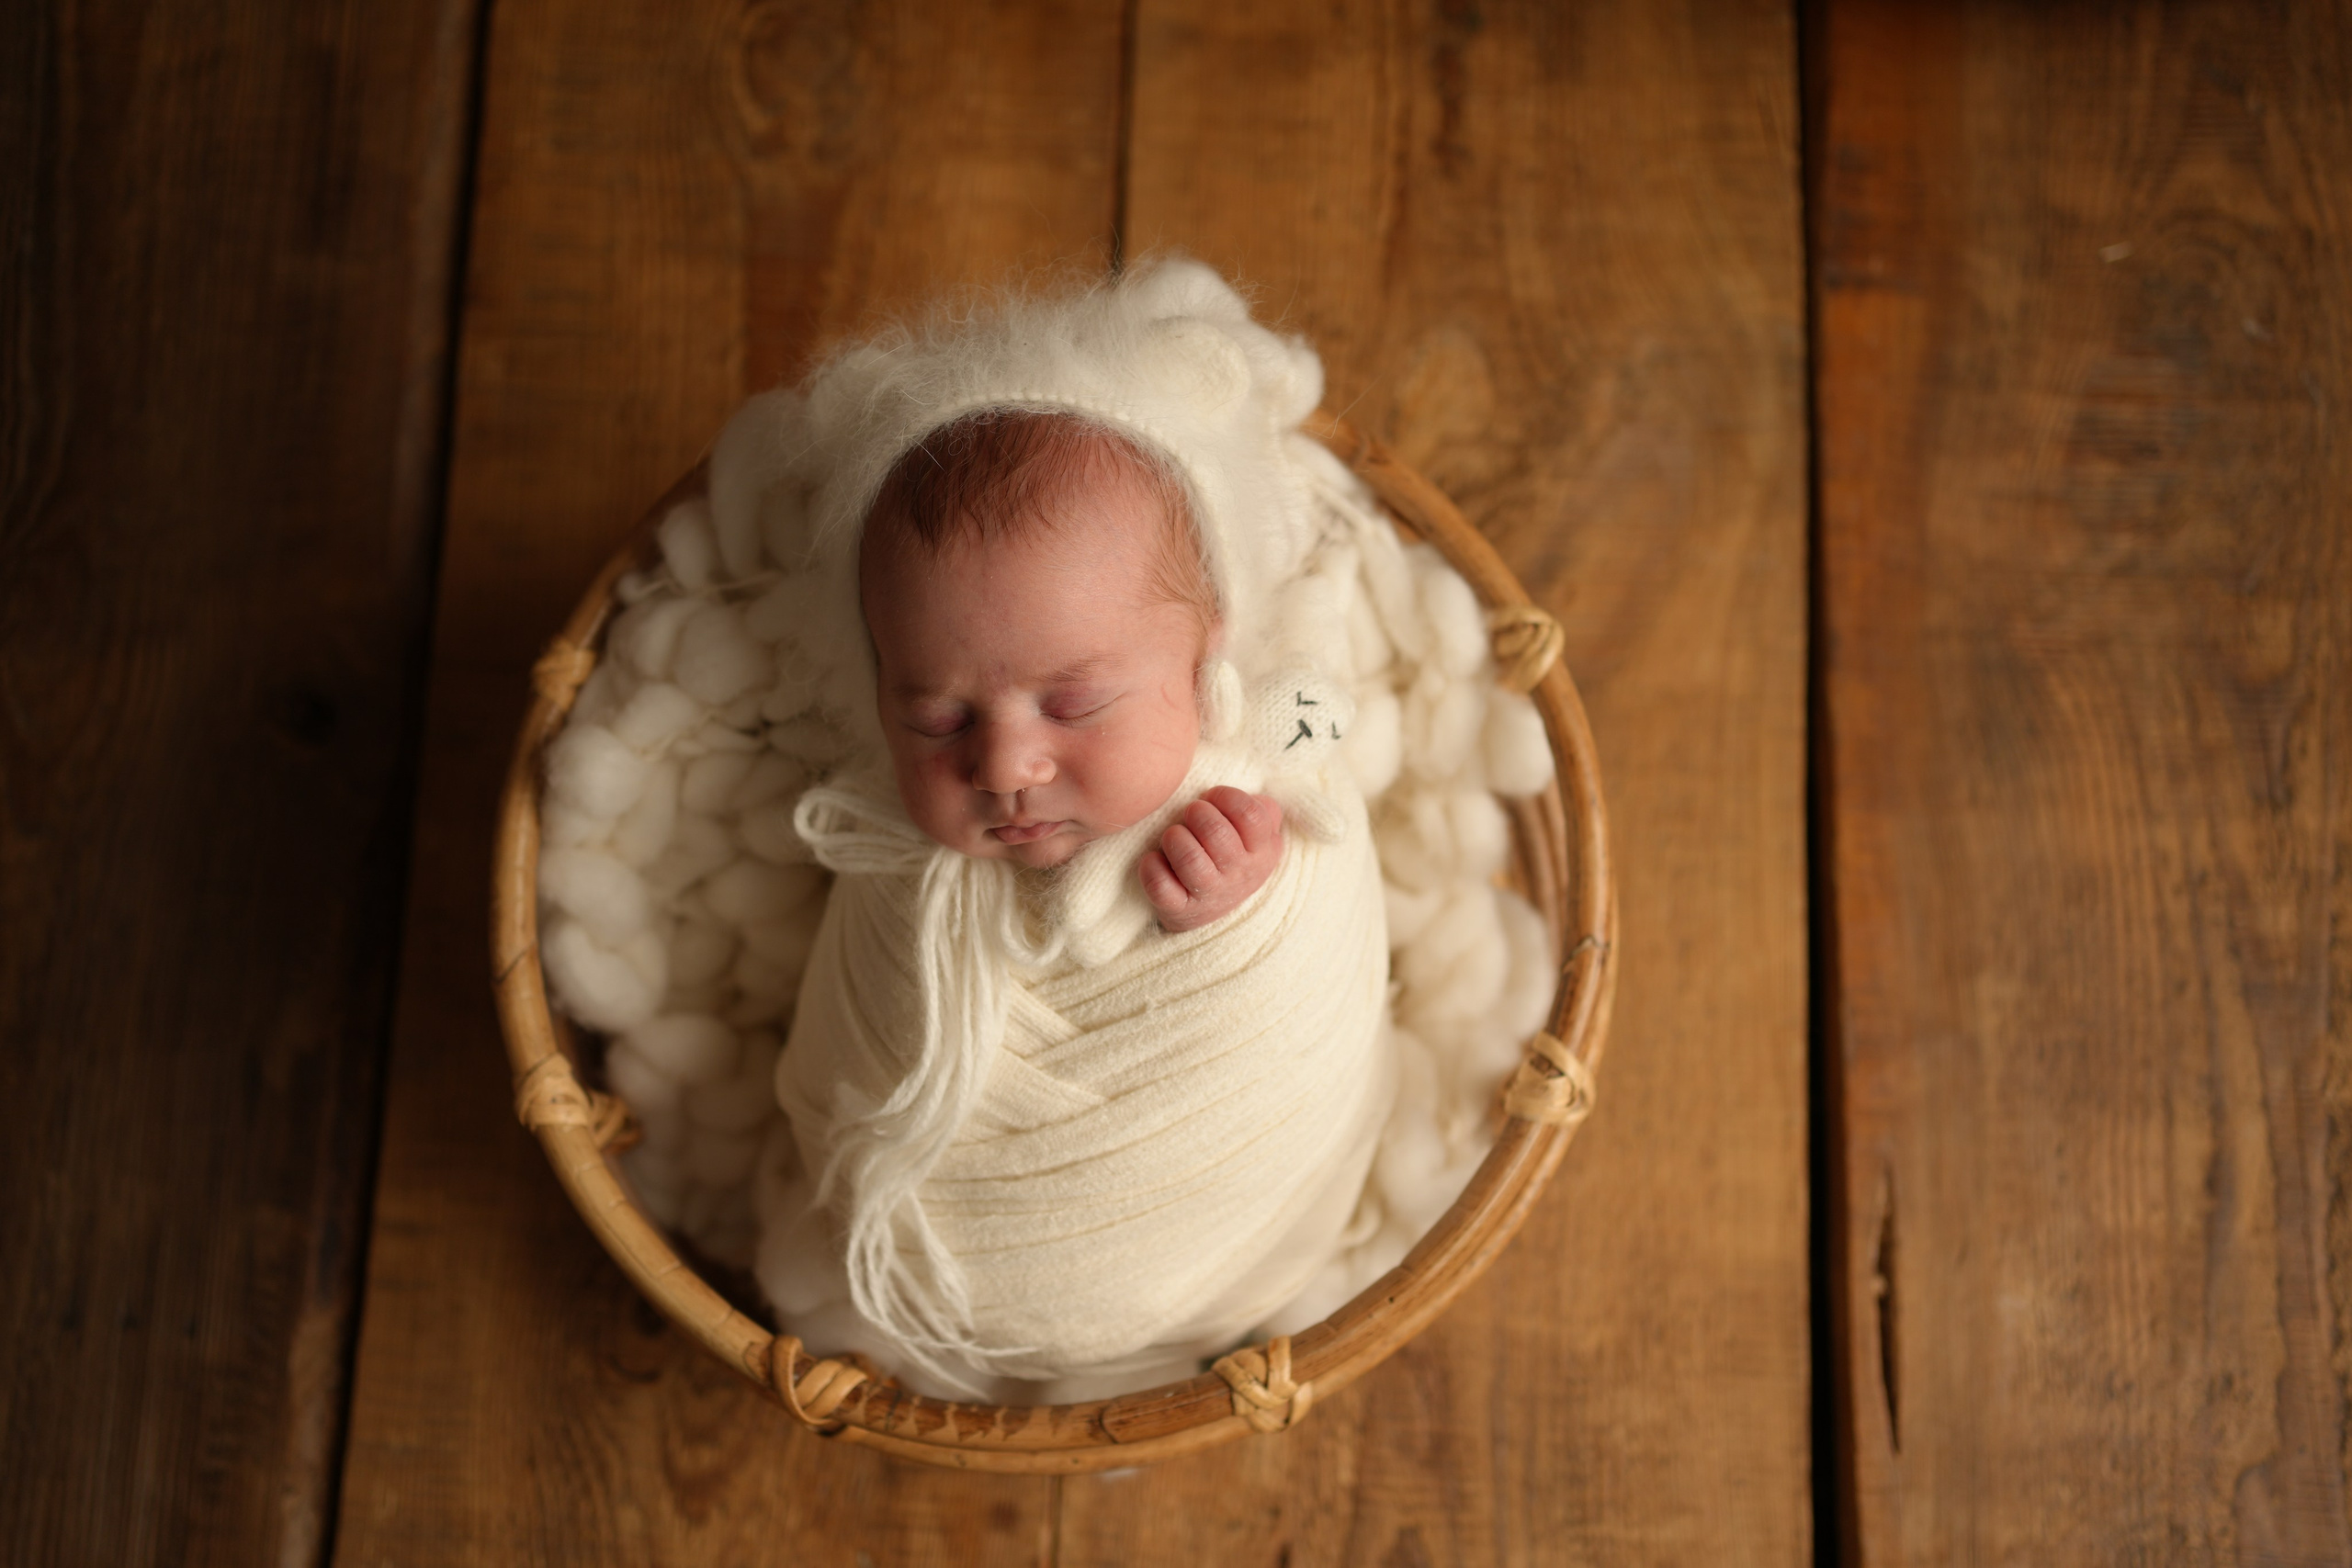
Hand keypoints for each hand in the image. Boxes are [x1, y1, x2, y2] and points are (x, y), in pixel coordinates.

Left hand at [1140, 787, 1284, 931]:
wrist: (1212, 908)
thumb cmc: (1232, 856)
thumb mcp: (1259, 836)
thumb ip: (1263, 810)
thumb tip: (1256, 798)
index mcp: (1261, 852)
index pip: (1251, 815)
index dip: (1227, 797)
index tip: (1212, 798)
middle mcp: (1239, 875)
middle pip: (1216, 832)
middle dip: (1196, 812)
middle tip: (1190, 814)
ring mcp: (1209, 894)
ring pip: (1189, 859)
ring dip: (1174, 837)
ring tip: (1173, 836)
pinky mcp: (1180, 910)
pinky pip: (1160, 886)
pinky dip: (1151, 867)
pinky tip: (1155, 859)